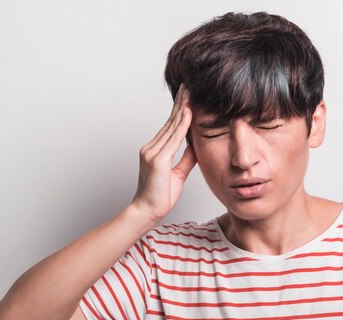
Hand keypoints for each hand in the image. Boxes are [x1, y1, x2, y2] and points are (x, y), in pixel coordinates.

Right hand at [131, 84, 195, 221]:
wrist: (146, 211)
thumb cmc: (160, 197)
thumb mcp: (177, 175)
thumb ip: (186, 159)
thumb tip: (195, 146)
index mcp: (156, 150)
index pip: (171, 126)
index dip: (180, 110)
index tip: (188, 96)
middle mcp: (152, 147)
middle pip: (170, 121)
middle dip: (181, 102)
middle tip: (189, 85)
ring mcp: (153, 152)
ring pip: (172, 126)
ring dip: (182, 108)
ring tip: (190, 92)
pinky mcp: (157, 159)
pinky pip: (173, 139)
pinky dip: (182, 124)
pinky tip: (189, 112)